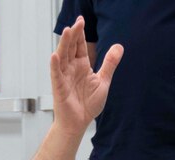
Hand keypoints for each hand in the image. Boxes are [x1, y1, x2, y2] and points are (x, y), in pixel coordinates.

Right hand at [51, 17, 122, 134]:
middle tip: (77, 22)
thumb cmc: (88, 104)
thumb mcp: (103, 81)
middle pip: (71, 47)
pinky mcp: (59, 87)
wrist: (79, 123)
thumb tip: (119, 46)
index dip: (80, 33)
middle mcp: (71, 68)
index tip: (82, 20)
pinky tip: (55, 55)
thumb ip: (109, 64)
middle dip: (73, 34)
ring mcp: (64, 76)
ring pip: (63, 56)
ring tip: (67, 31)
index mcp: (81, 65)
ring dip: (64, 44)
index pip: (80, 45)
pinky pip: (56, 74)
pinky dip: (55, 65)